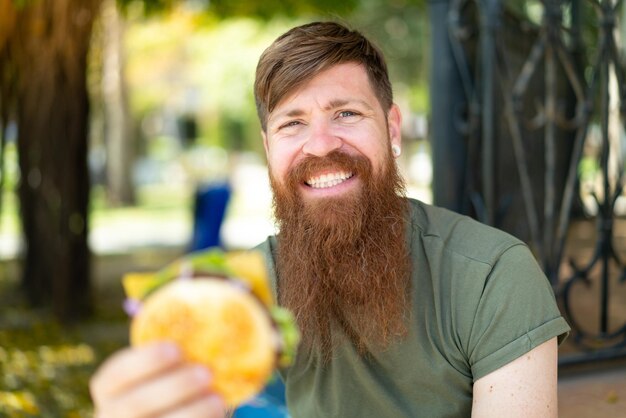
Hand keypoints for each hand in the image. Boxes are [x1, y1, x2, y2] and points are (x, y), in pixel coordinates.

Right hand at [90, 342, 226, 417]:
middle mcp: (109, 416)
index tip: (176, 348)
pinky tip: (218, 416)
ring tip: (218, 400)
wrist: (164, 415)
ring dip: (188, 414)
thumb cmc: (167, 382)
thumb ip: (176, 347)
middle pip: (134, 405)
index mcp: (108, 387)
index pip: (115, 374)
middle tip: (206, 372)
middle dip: (172, 388)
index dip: (144, 361)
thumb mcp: (164, 366)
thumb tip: (217, 306)